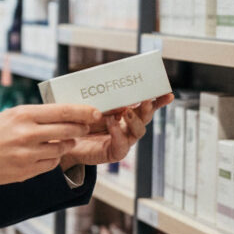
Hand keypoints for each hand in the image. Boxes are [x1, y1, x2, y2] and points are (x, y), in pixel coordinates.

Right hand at [0, 104, 100, 185]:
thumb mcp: (5, 116)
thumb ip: (30, 116)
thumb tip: (59, 114)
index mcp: (21, 115)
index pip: (62, 111)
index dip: (83, 112)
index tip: (95, 112)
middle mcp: (27, 133)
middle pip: (69, 130)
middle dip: (80, 129)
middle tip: (84, 128)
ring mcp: (27, 154)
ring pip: (62, 148)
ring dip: (67, 144)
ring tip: (62, 142)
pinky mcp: (26, 171)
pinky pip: (51, 163)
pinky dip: (53, 158)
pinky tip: (45, 155)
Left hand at [59, 94, 174, 169]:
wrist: (66, 142)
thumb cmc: (79, 121)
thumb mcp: (89, 105)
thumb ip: (99, 97)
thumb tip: (104, 81)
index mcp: (126, 114)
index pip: (145, 106)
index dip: (158, 101)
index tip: (168, 93)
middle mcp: (128, 128)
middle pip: (145, 118)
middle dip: (147, 108)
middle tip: (145, 100)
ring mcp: (124, 141)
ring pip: (138, 131)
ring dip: (134, 120)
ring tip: (127, 112)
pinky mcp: (114, 153)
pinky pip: (121, 145)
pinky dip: (117, 133)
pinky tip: (112, 123)